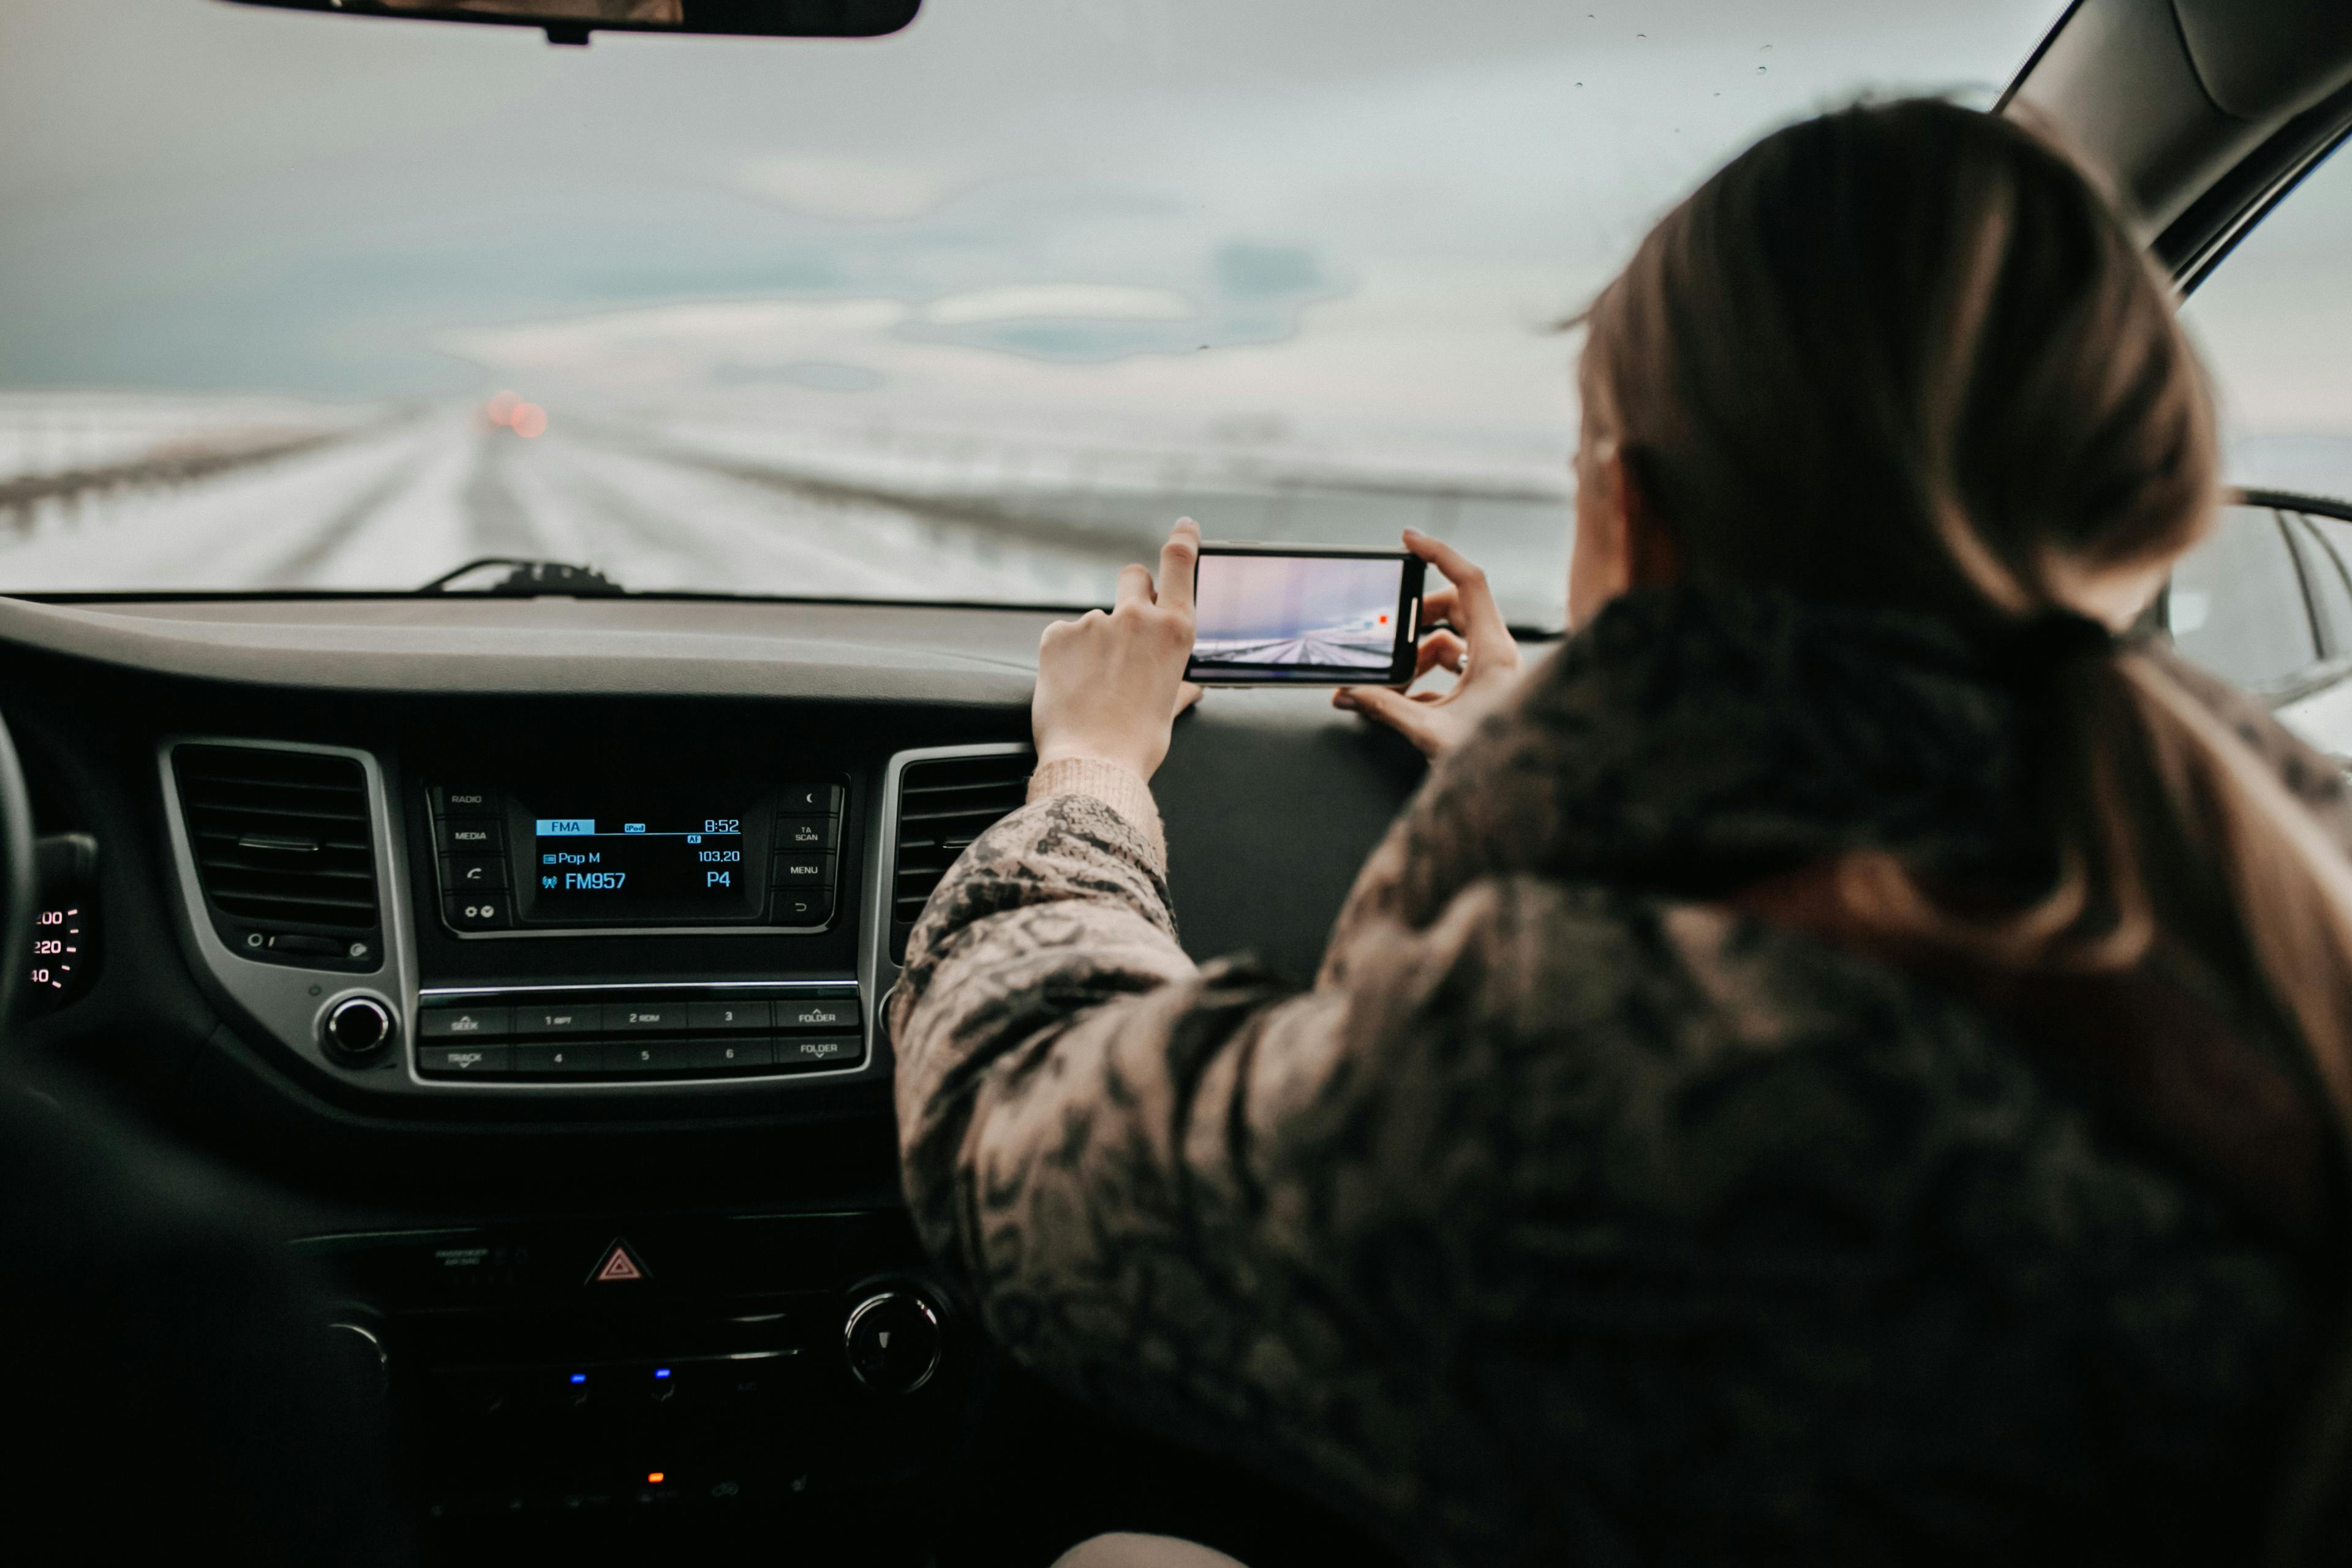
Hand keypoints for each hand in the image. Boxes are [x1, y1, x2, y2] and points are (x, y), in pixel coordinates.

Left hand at [1033, 519, 1204, 780]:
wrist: (1093, 764)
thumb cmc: (1137, 743)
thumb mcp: (1168, 711)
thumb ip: (1178, 689)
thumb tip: (1191, 690)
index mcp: (1175, 632)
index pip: (1179, 563)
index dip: (1182, 539)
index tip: (1183, 527)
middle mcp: (1137, 617)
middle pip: (1133, 575)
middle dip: (1131, 591)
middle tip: (1124, 627)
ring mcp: (1094, 623)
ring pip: (1094, 620)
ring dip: (1093, 643)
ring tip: (1091, 687)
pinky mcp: (1057, 635)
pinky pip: (1063, 637)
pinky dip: (1065, 657)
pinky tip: (1069, 687)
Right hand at [1333, 529, 1522, 758]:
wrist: (1523, 795)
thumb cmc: (1494, 763)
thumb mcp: (1429, 732)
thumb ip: (1385, 708)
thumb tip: (1348, 693)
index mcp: (1494, 652)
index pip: (1469, 582)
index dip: (1438, 554)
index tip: (1407, 539)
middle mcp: (1496, 656)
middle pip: (1453, 609)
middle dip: (1415, 618)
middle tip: (1386, 632)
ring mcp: (1491, 675)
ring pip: (1448, 643)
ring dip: (1415, 657)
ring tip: (1390, 683)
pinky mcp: (1483, 694)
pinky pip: (1449, 672)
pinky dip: (1422, 681)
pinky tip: (1400, 702)